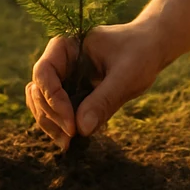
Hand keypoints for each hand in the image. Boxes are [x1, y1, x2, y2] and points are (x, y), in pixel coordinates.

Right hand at [25, 20, 170, 150]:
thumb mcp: (127, 75)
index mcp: (66, 45)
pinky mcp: (72, 93)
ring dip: (51, 124)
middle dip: (51, 116)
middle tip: (70, 137)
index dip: (52, 99)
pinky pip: (57, 112)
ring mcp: (64, 78)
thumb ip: (104, 100)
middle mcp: (60, 61)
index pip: (44, 72)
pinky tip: (73, 141)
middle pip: (38, 91)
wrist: (151, 49)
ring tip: (68, 143)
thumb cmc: (140, 52)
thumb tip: (81, 129)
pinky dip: (61, 126)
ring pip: (42, 104)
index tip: (71, 124)